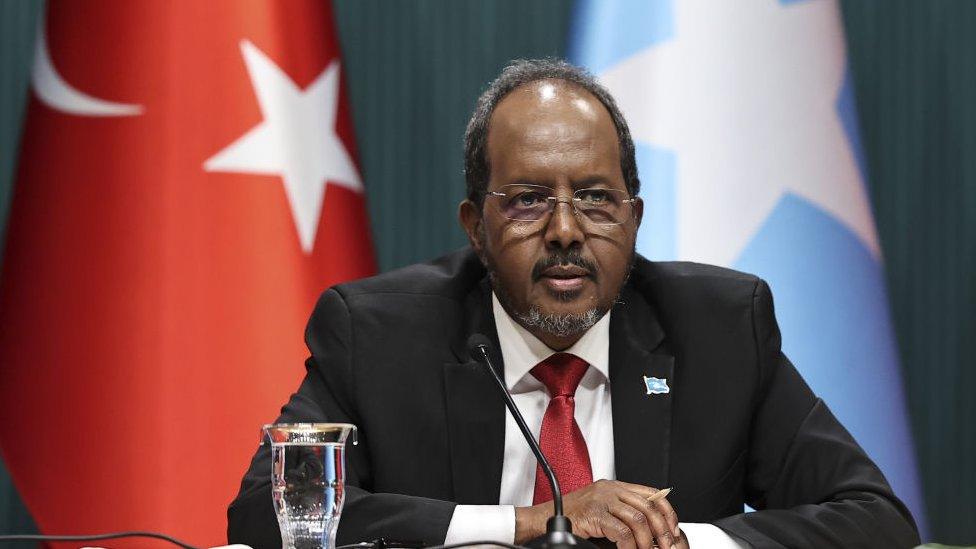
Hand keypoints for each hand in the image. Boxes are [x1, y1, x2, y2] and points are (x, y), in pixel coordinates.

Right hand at [515, 480, 684, 548]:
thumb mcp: (602, 509)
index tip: (672, 530)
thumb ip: (623, 513)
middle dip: (661, 530)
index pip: (652, 494)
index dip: (667, 512)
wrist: (546, 518)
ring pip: (638, 519)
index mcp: (615, 486)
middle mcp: (611, 489)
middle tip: (665, 545)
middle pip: (649, 506)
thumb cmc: (572, 517)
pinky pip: (621, 531)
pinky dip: (629, 546)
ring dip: (646, 541)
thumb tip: (650, 531)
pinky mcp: (594, 513)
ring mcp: (602, 499)